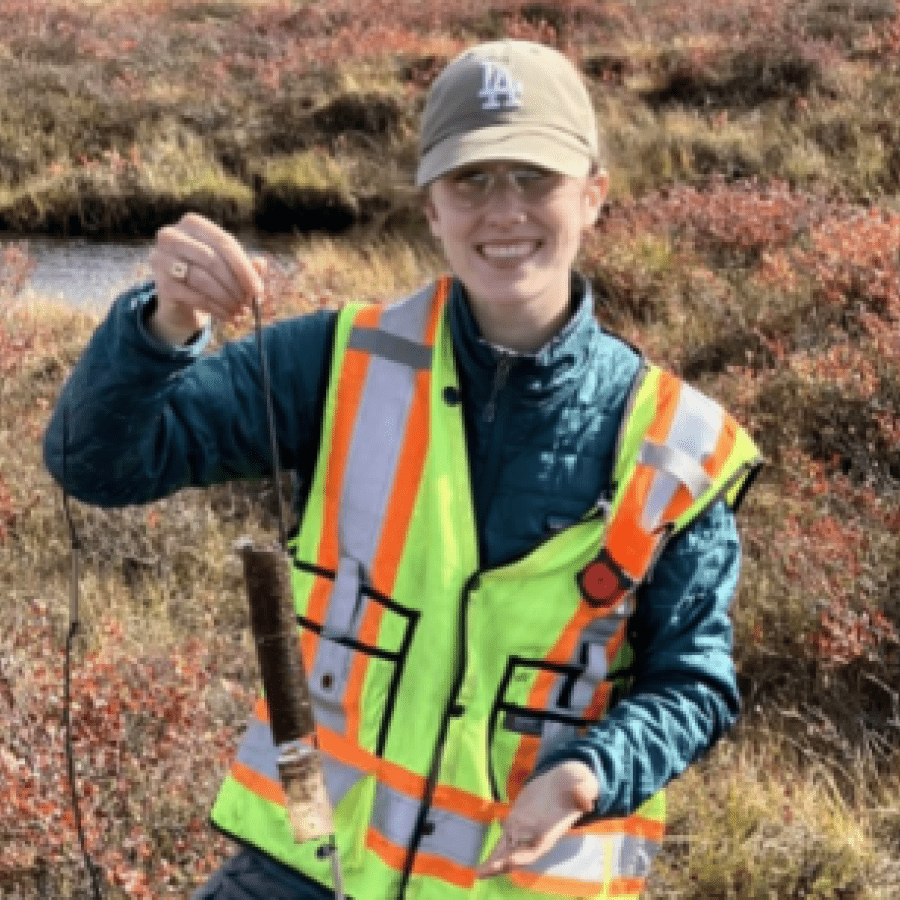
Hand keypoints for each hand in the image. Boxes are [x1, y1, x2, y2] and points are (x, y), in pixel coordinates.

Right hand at [148, 212, 265, 344]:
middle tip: (249, 303)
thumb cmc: (209, 275)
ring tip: (241, 311)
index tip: (258, 290)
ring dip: (226, 299)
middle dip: (235, 285)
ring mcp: (162, 258)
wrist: (179, 298)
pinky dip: (216, 309)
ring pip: (202, 279)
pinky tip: (228, 317)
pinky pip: (194, 297)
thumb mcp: (229, 267)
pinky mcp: (161, 283)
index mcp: (193, 224)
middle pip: (212, 259)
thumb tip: (261, 265)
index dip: (244, 268)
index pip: (224, 242)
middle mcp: (172, 235)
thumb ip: (246, 264)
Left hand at [476, 761, 598, 878]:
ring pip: (508, 850)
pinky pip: (505, 838)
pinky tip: (483, 861)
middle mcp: (537, 835)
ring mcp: (526, 828)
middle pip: (518, 854)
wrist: (566, 779)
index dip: (523, 856)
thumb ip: (584, 792)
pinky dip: (496, 850)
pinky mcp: (518, 818)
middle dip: (501, 864)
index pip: (536, 848)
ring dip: (495, 861)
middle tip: (483, 873)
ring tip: (479, 873)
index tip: (509, 861)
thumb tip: (586, 801)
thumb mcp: (583, 784)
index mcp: (551, 831)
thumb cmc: (576, 784)